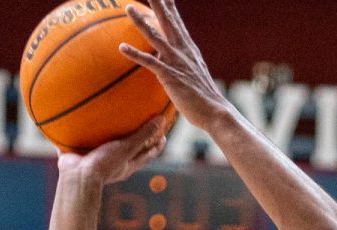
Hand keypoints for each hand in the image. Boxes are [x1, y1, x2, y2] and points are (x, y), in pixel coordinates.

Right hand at [58, 116, 166, 184]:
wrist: (77, 177)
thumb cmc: (104, 165)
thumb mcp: (126, 148)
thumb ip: (142, 135)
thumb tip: (161, 120)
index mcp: (128, 165)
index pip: (147, 154)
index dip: (157, 145)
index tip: (163, 133)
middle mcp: (116, 164)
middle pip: (131, 151)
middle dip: (136, 139)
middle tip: (142, 123)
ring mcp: (99, 160)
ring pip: (109, 146)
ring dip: (111, 136)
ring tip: (113, 119)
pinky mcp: (84, 155)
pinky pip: (87, 142)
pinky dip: (88, 133)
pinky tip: (85, 120)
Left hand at [120, 0, 231, 128]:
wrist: (214, 111)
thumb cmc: (203, 97)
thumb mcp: (193, 73)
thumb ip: (182, 63)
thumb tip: (172, 62)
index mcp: (188, 48)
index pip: (177, 21)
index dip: (170, 6)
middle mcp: (182, 50)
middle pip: (167, 20)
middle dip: (158, 3)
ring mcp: (176, 62)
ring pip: (155, 36)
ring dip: (140, 22)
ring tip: (128, 7)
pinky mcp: (170, 76)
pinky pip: (149, 62)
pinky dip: (135, 54)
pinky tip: (122, 47)